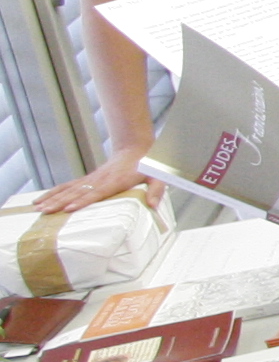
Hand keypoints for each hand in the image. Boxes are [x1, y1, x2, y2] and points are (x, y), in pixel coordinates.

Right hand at [31, 146, 151, 213]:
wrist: (135, 149)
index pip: (96, 192)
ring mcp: (91, 179)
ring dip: (52, 198)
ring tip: (38, 208)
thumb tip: (154, 205)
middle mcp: (99, 180)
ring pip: (68, 189)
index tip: (68, 209)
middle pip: (77, 192)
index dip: (82, 201)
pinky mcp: (87, 179)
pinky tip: (41, 199)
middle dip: (60, 203)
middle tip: (46, 212)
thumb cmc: (147, 167)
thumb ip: (156, 190)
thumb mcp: (158, 177)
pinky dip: (53, 192)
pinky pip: (67, 186)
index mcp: (115, 181)